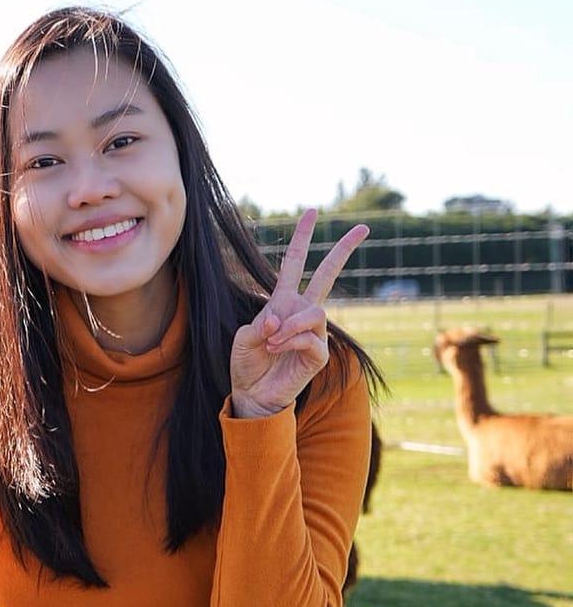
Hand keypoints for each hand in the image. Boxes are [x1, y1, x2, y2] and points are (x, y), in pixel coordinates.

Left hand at [229, 208, 367, 418]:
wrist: (252, 394)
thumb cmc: (247, 364)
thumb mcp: (243, 339)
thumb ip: (259, 325)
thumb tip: (280, 319)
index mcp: (283, 302)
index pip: (296, 264)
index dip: (302, 238)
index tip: (311, 212)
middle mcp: (302, 312)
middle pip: (328, 276)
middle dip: (343, 251)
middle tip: (363, 228)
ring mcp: (314, 333)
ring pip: (315, 313)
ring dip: (291, 325)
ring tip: (272, 341)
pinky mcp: (319, 354)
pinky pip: (311, 338)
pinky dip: (292, 341)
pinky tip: (279, 349)